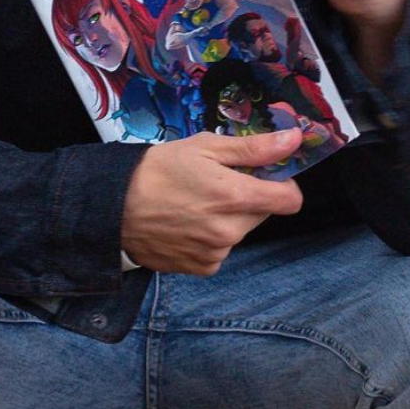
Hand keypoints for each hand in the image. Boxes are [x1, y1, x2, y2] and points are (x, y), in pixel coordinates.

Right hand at [121, 129, 303, 274]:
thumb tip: (294, 140)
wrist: (115, 205)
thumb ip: (254, 148)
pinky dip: (213, 236)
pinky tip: (189, 222)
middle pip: (264, 213)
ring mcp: (216, 253)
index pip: (290, 200)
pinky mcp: (203, 268)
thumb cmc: (160, 169)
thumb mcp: (206, 147)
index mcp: (235, 197)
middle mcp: (230, 231)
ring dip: (231, 217)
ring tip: (197, 202)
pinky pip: (223, 248)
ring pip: (242, 230)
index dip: (283, 183)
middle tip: (219, 182)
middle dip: (250, 197)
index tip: (265, 174)